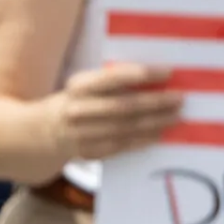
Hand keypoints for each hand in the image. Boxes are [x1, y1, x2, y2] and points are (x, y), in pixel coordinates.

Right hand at [51, 63, 185, 161]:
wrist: (44, 131)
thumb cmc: (75, 101)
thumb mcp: (84, 86)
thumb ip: (111, 82)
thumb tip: (156, 78)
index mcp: (77, 86)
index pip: (113, 77)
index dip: (142, 74)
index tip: (169, 71)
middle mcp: (77, 109)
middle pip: (123, 106)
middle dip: (155, 102)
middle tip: (179, 99)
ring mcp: (81, 133)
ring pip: (126, 128)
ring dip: (155, 122)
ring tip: (176, 117)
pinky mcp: (88, 151)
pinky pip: (121, 146)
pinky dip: (143, 140)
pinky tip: (159, 134)